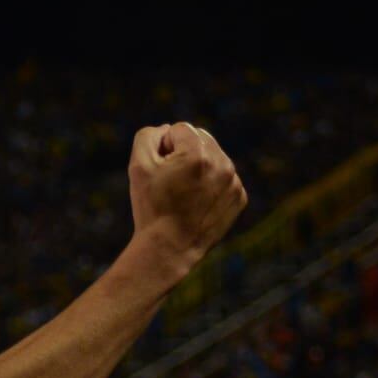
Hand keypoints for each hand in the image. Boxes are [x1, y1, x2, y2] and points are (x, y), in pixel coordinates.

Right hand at [127, 122, 246, 272]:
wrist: (170, 247)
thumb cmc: (151, 206)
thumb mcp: (138, 165)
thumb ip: (149, 135)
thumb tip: (167, 130)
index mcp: (198, 153)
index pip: (180, 129)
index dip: (164, 147)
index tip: (160, 170)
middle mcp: (222, 164)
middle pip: (201, 139)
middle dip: (184, 153)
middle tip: (171, 181)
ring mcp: (234, 182)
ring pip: (214, 158)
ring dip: (199, 167)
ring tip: (184, 193)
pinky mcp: (239, 198)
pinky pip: (224, 178)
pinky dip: (211, 185)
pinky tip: (197, 203)